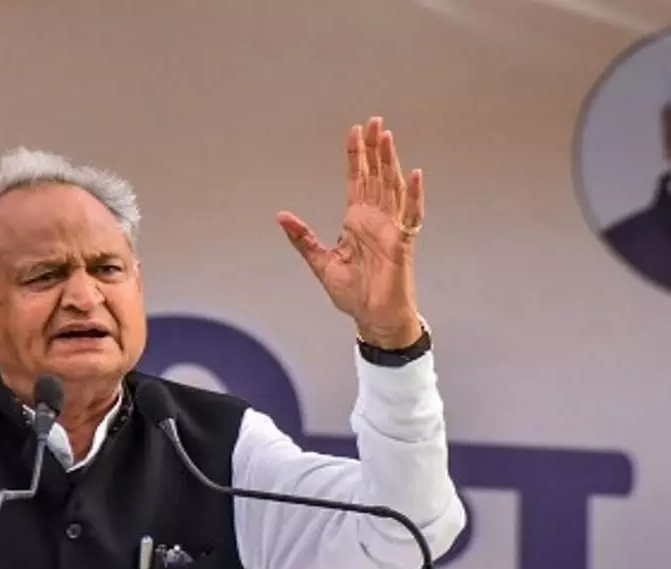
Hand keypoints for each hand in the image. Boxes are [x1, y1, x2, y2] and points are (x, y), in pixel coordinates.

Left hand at [277, 116, 425, 348]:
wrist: (372, 317)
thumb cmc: (353, 292)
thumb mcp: (320, 262)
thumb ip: (302, 237)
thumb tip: (281, 215)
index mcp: (357, 220)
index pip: (356, 181)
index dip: (355, 157)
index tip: (355, 131)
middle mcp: (375, 219)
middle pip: (376, 176)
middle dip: (374, 149)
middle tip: (374, 122)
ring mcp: (391, 229)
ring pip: (392, 187)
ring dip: (391, 162)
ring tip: (388, 137)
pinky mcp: (403, 244)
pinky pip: (411, 216)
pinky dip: (414, 196)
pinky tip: (415, 175)